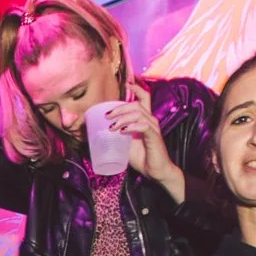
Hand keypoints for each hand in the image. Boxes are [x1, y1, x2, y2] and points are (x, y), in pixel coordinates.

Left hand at [110, 81, 180, 195]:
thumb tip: (98, 134)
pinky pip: (143, 126)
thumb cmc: (142, 158)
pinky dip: (131, 126)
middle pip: (136, 104)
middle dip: (120, 107)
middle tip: (107, 116)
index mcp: (145, 119)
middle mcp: (150, 120)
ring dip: (122, 118)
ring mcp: (153, 128)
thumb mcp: (126, 145)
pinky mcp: (154, 136)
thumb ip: (117, 137)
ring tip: (112, 127)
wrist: (156, 171)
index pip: (144, 98)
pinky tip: (123, 131)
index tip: (126, 83)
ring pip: (138, 113)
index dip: (136, 88)